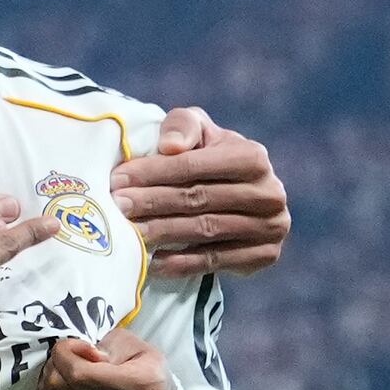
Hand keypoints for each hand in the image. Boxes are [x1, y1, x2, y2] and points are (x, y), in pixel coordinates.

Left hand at [33, 324, 174, 389]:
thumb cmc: (146, 374)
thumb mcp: (136, 345)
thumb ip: (106, 345)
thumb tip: (79, 356)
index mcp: (143, 388)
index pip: (81, 376)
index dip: (64, 355)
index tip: (70, 345)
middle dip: (55, 366)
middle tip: (64, 359)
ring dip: (51, 383)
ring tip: (65, 375)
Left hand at [118, 105, 287, 278]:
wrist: (239, 192)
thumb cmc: (210, 155)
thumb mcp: (198, 130)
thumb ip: (182, 126)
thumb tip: (169, 145)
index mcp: (254, 157)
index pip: (195, 166)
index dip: (154, 172)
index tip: (118, 180)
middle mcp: (270, 192)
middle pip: (198, 199)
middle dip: (153, 202)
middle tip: (118, 207)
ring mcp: (271, 227)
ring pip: (205, 230)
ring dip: (163, 233)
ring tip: (130, 234)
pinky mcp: (266, 255)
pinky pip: (216, 261)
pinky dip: (182, 263)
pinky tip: (153, 262)